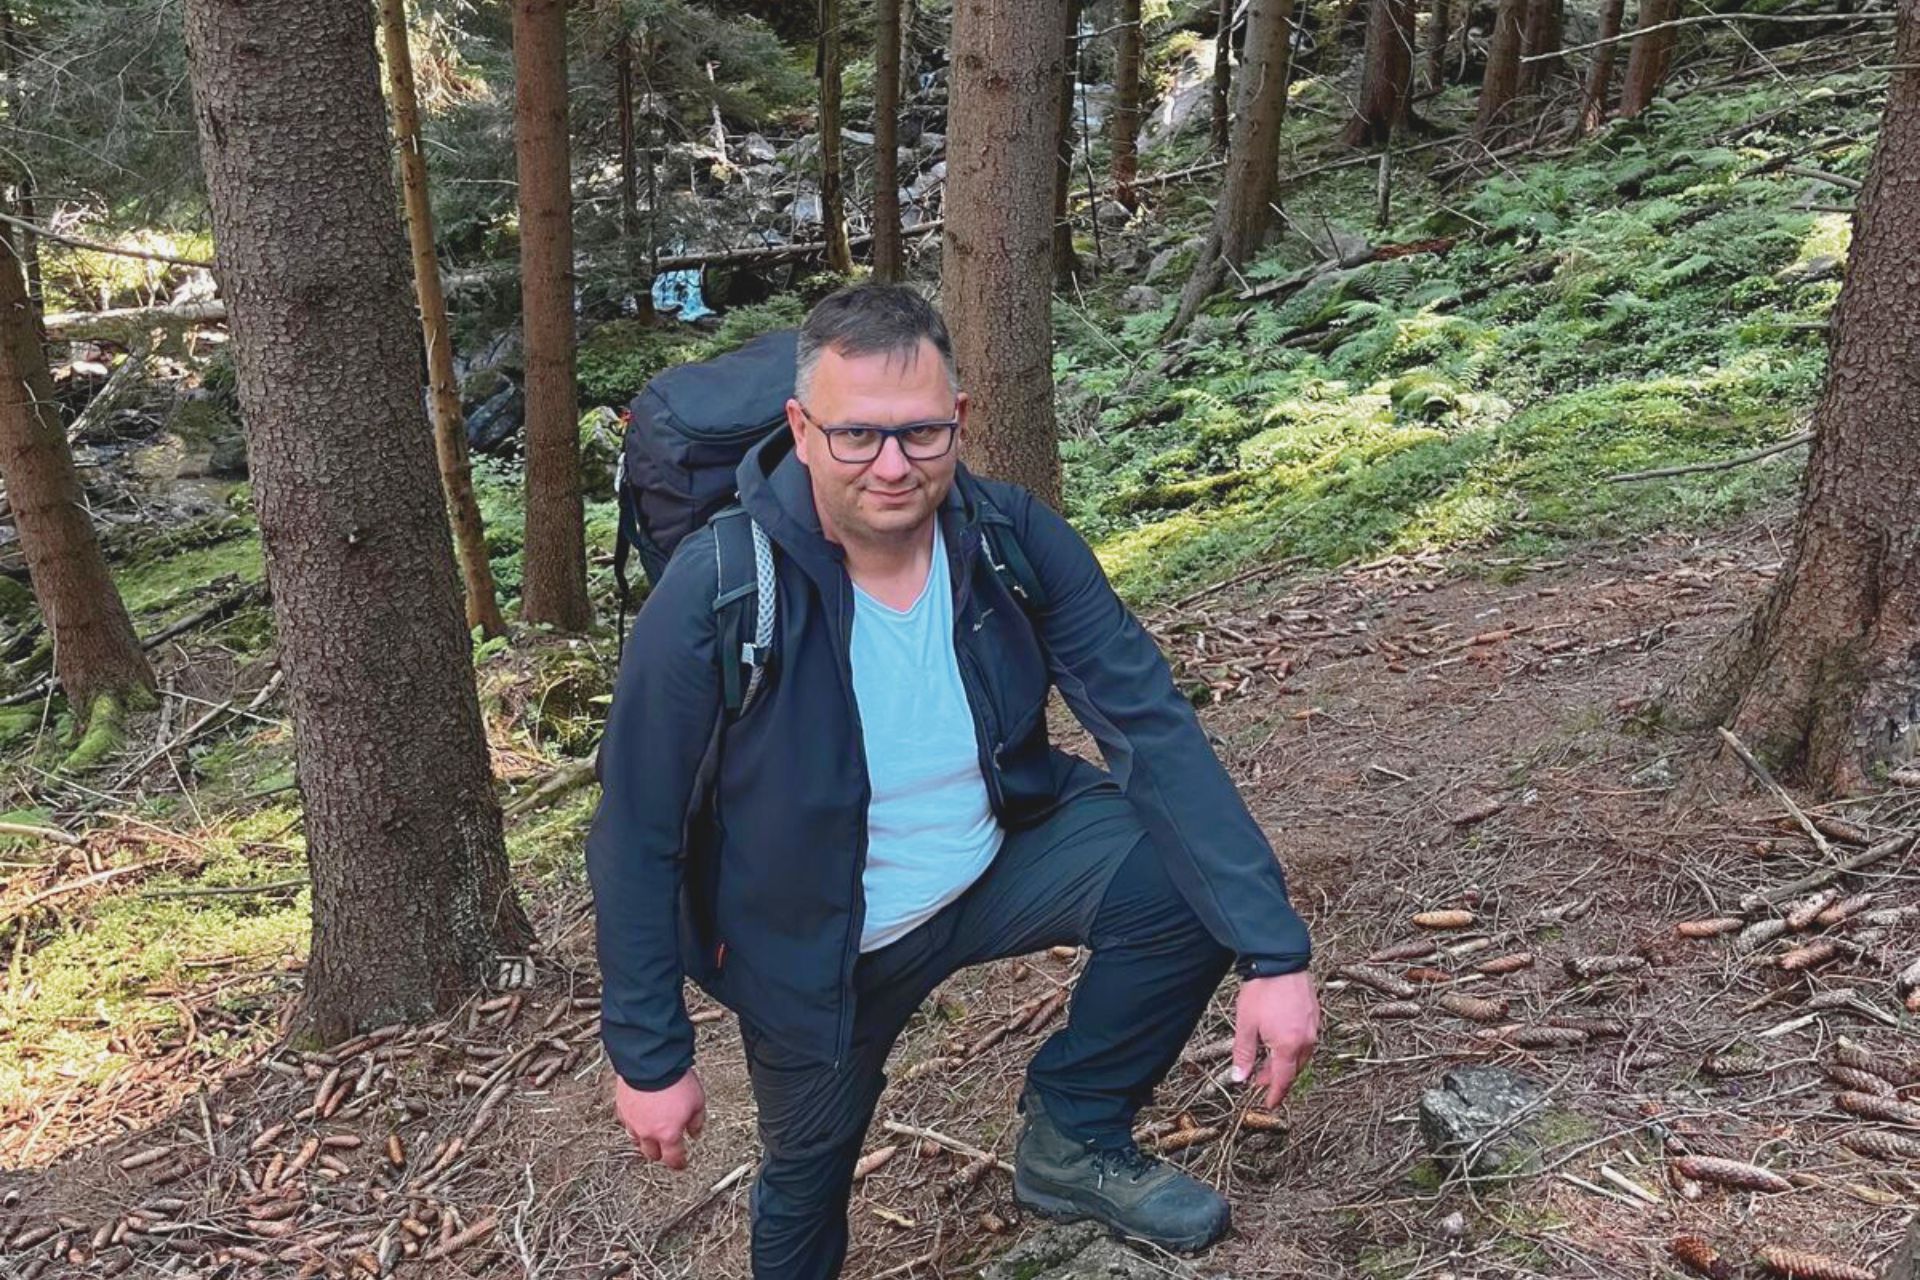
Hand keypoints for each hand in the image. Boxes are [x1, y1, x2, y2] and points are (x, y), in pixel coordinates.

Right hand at [614, 1069, 706, 1169]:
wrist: (650, 1063)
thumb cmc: (674, 1080)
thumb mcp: (697, 1101)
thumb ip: (696, 1121)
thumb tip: (695, 1132)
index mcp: (668, 1134)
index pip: (673, 1158)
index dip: (678, 1163)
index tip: (681, 1164)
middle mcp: (647, 1132)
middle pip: (651, 1153)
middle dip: (660, 1153)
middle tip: (666, 1149)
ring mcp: (632, 1121)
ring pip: (635, 1140)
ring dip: (645, 1140)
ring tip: (651, 1135)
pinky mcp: (621, 1108)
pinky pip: (627, 1122)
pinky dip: (634, 1122)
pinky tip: (639, 1117)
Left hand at [1230, 972, 1319, 1107]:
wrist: (1280, 961)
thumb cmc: (1262, 991)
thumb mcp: (1246, 1025)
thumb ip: (1243, 1054)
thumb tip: (1239, 1078)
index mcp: (1288, 1046)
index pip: (1283, 1080)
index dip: (1275, 1094)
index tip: (1269, 1104)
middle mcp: (1306, 1040)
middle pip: (1293, 1070)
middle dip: (1276, 1078)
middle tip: (1259, 1080)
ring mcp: (1313, 1028)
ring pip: (1301, 1056)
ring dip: (1285, 1063)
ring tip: (1267, 1061)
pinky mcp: (1315, 1016)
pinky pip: (1306, 1041)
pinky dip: (1293, 1048)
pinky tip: (1280, 1042)